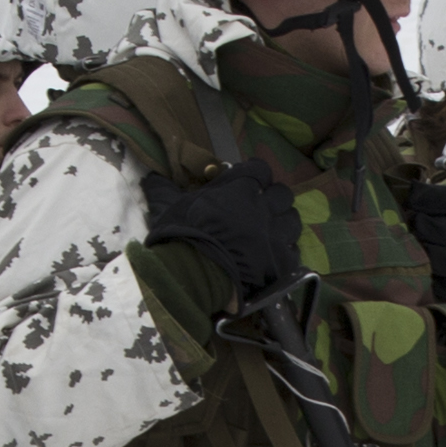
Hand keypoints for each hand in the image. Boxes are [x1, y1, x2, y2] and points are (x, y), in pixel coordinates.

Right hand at [141, 171, 301, 304]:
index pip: (260, 170)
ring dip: (283, 223)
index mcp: (240, 190)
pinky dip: (285, 251)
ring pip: (292, 221)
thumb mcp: (170, 207)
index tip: (251, 180)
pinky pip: (293, 251)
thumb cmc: (181, 237)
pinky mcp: (279, 263)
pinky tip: (273, 255)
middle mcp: (263, 209)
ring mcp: (274, 236)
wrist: (193, 276)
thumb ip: (165, 190)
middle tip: (262, 207)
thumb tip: (152, 177)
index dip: (256, 175)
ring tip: (271, 231)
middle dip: (273, 198)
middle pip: (282, 194)